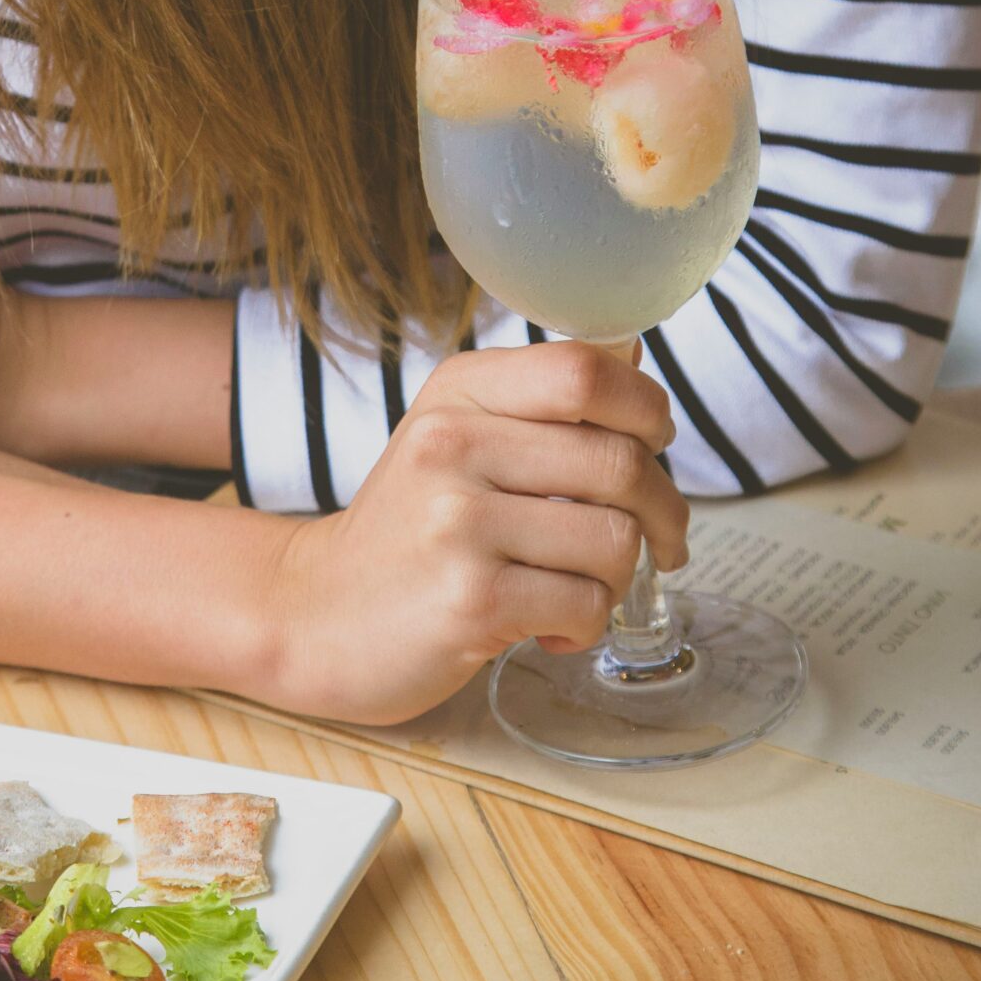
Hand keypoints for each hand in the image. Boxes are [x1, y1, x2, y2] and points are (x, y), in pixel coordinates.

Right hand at [264, 342, 684, 724]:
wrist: (318, 613)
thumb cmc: (408, 528)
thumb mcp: (455, 436)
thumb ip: (538, 403)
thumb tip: (632, 355)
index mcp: (459, 393)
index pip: (585, 370)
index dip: (645, 407)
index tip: (655, 443)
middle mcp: (453, 445)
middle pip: (619, 461)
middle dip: (662, 511)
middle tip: (659, 540)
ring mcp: (458, 523)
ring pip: (615, 540)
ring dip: (619, 579)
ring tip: (580, 588)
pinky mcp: (471, 600)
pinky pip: (586, 605)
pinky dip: (585, 625)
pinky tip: (549, 626)